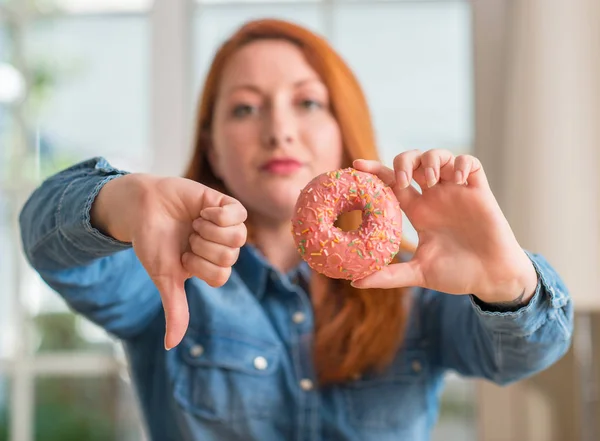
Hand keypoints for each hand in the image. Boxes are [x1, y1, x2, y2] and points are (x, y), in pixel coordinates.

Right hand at [92, 174, 246, 348]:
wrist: (142, 206)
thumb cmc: (153, 243)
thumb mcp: (165, 277)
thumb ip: (175, 308)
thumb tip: (170, 346)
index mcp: (212, 267)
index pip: (221, 276)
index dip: (199, 266)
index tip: (183, 256)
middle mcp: (223, 248)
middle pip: (230, 257)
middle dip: (202, 247)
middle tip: (188, 237)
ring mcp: (227, 227)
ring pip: (238, 238)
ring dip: (210, 231)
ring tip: (195, 224)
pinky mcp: (227, 205)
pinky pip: (239, 214)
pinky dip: (218, 215)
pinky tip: (203, 211)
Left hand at [351, 149, 537, 303]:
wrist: (491, 278)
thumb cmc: (456, 274)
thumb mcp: (419, 273)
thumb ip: (389, 276)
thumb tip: (355, 282)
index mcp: (418, 211)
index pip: (392, 182)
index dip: (375, 170)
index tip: (356, 166)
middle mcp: (434, 197)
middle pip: (413, 161)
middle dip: (404, 162)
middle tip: (405, 180)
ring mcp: (456, 192)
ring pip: (439, 156)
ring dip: (432, 160)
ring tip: (431, 181)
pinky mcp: (479, 191)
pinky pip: (470, 162)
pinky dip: (461, 163)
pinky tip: (457, 179)